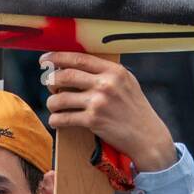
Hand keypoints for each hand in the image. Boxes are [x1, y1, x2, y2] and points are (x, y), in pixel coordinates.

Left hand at [40, 51, 176, 172]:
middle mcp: (106, 84)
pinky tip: (56, 120)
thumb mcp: (127, 82)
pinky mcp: (93, 121)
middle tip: (48, 84)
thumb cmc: (136, 109)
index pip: (79, 58)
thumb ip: (107, 72)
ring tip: (53, 105)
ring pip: (60, 98)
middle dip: (51, 80)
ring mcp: (99, 102)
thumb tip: (77, 65)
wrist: (147, 136)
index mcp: (114, 71)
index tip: (45, 59)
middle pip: (66, 76)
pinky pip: (64, 118)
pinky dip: (55, 120)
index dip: (58, 57)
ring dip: (51, 102)